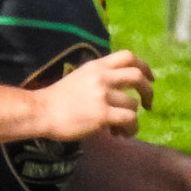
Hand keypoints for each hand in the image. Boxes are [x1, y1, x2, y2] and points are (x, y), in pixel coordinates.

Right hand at [37, 51, 153, 139]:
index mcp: (95, 66)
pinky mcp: (102, 113)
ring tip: (121, 129)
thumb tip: (122, 88)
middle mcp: (100, 77)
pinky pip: (130, 120)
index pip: (127, 56)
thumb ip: (100, 78)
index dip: (144, 66)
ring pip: (133, 104)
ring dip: (132, 119)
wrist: (39, 112)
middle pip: (137, 75)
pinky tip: (121, 134)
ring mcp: (102, 95)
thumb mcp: (80, 78)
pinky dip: (131, 129)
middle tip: (148, 105)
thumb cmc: (58, 100)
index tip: (150, 78)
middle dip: (148, 91)